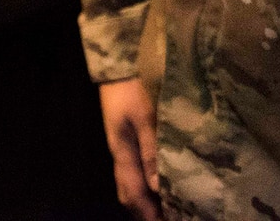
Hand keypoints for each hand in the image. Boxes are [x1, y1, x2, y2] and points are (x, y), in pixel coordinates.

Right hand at [99, 77, 160, 218]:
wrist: (116, 74)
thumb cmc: (130, 94)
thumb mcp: (144, 119)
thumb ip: (150, 151)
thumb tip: (157, 185)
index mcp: (122, 153)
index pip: (133, 193)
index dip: (147, 212)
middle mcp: (119, 156)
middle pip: (127, 195)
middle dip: (143, 212)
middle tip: (163, 220)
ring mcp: (120, 150)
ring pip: (127, 186)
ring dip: (142, 202)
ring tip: (159, 211)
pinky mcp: (124, 144)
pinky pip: (130, 175)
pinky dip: (141, 188)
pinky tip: (153, 188)